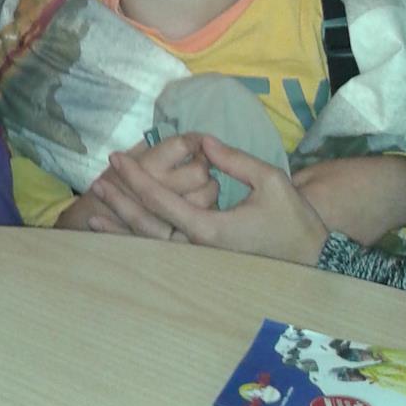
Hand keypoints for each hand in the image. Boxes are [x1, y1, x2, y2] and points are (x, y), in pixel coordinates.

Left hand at [94, 135, 330, 265]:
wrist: (311, 258)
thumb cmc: (293, 219)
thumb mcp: (269, 180)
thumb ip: (233, 159)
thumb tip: (201, 142)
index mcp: (210, 229)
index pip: (162, 201)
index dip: (137, 178)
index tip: (117, 158)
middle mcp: (197, 249)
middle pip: (146, 225)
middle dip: (120, 200)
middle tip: (97, 178)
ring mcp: (198, 260)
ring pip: (149, 243)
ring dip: (121, 224)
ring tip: (94, 208)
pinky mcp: (201, 263)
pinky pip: (162, 250)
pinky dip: (137, 240)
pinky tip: (119, 233)